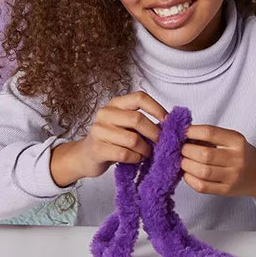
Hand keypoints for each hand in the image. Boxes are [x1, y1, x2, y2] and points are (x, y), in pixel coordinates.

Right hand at [50, 91, 167, 185]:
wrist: (86, 156)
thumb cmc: (112, 139)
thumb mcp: (126, 125)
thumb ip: (142, 122)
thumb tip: (169, 126)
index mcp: (116, 104)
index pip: (140, 97)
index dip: (157, 108)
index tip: (168, 122)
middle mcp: (106, 113)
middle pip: (137, 119)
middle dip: (154, 133)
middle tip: (161, 143)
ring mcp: (99, 130)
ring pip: (133, 139)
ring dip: (145, 149)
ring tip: (147, 153)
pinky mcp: (97, 149)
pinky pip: (125, 154)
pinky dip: (136, 158)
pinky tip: (137, 159)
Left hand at [180, 124, 255, 205]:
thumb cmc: (242, 154)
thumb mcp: (232, 140)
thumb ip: (211, 137)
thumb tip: (183, 134)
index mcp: (237, 141)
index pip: (210, 133)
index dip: (191, 131)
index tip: (182, 132)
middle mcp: (236, 159)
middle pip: (204, 154)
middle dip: (186, 150)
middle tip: (180, 148)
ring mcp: (232, 177)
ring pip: (202, 171)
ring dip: (186, 165)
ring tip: (182, 160)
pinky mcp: (226, 191)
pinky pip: (202, 186)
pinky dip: (189, 179)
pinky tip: (187, 173)